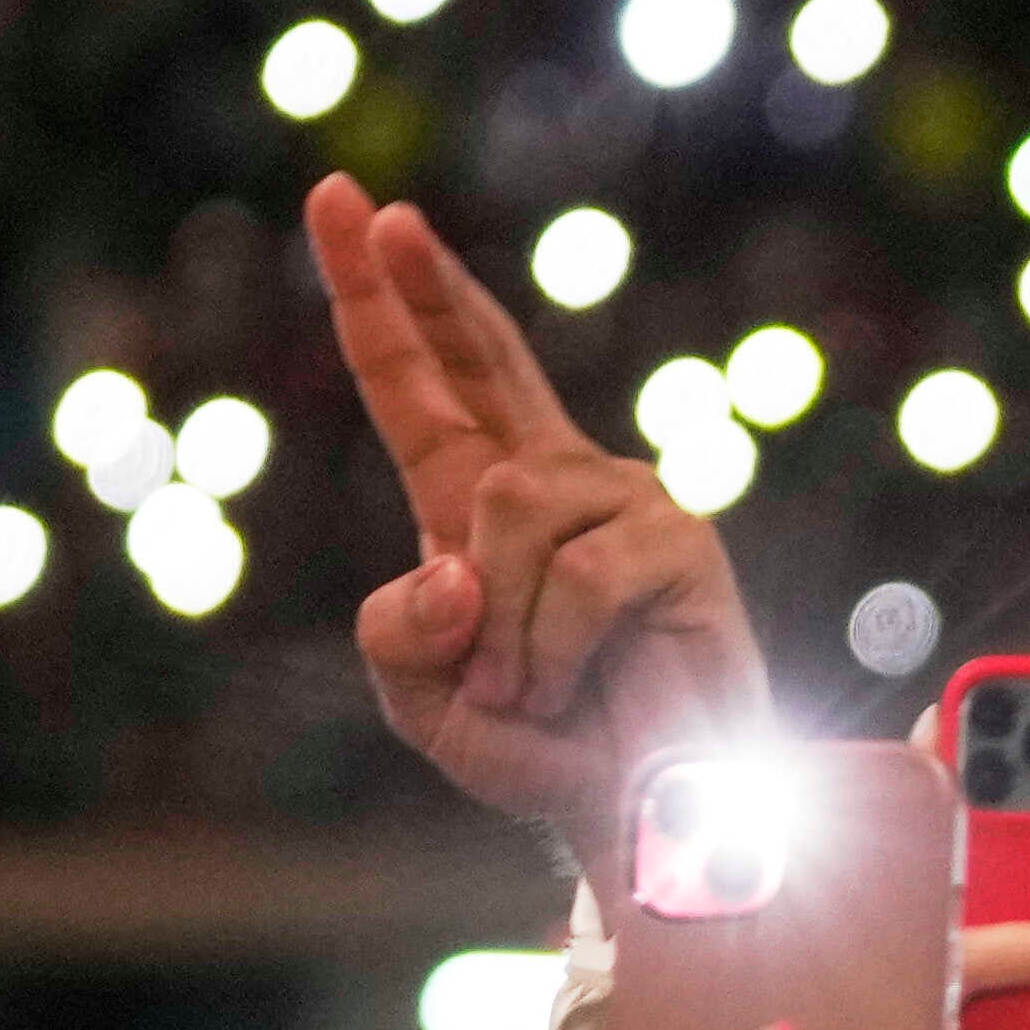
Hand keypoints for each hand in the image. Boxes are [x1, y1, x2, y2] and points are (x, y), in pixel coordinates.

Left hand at [311, 176, 768, 860]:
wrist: (647, 824)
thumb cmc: (548, 757)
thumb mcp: (425, 704)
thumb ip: (397, 632)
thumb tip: (452, 561)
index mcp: (478, 505)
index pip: (424, 384)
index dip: (385, 299)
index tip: (351, 204)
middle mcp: (555, 482)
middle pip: (482, 359)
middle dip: (419, 286)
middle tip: (375, 211)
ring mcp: (623, 502)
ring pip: (505, 506)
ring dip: (497, 627)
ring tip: (525, 692)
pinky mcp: (679, 545)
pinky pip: (574, 575)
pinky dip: (548, 652)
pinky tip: (568, 691)